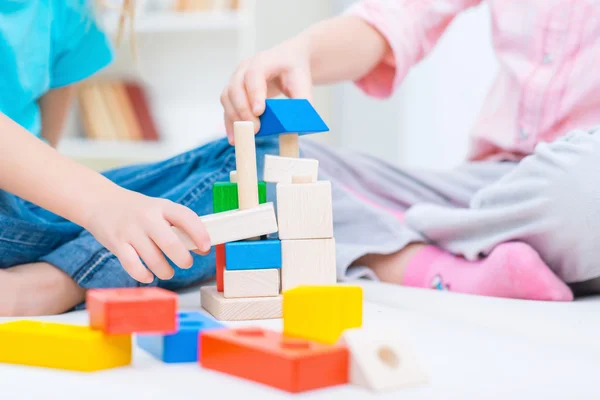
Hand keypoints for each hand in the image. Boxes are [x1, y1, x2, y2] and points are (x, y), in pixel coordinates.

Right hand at [84, 189, 210, 282]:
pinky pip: (134, 267)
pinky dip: (144, 275)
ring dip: (165, 271)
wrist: (100, 202)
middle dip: (183, 259)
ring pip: (154, 260)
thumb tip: (202, 248)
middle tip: (186, 263)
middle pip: (171, 244)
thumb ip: (179, 225)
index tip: (206, 247)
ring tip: (168, 271)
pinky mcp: (116, 244)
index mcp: (163, 206)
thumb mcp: (159, 209)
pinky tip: (149, 276)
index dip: (199, 234)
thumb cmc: (137, 210)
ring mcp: (130, 231)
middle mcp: (147, 217)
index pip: (186, 218)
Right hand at [221, 36, 312, 141]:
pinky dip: (230, 123)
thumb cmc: (294, 71)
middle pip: (236, 87)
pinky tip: (235, 138)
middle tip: (255, 129)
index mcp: (264, 61)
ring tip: (246, 136)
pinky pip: (227, 107)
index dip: (254, 93)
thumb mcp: (303, 83)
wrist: (287, 61)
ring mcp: (236, 78)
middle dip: (243, 110)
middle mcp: (245, 67)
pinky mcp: (233, 91)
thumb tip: (300, 124)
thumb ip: (302, 102)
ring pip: (227, 97)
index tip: (259, 112)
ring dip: (234, 118)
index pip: (254, 74)